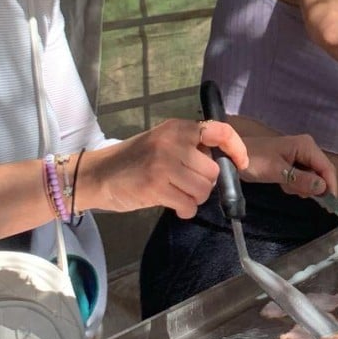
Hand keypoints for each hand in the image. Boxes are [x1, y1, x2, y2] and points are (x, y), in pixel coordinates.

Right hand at [86, 118, 247, 218]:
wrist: (97, 174)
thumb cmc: (133, 161)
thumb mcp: (162, 143)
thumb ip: (189, 147)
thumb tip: (223, 161)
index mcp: (177, 128)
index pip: (221, 131)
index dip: (237, 149)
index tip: (240, 163)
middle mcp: (173, 142)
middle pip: (213, 170)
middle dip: (206, 184)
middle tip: (189, 186)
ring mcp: (163, 164)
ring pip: (204, 190)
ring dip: (195, 199)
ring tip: (179, 195)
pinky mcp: (155, 186)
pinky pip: (188, 205)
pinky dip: (185, 210)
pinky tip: (174, 206)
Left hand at [240, 131, 335, 198]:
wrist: (233, 157)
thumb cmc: (254, 160)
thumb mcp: (278, 172)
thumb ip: (301, 179)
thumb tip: (324, 188)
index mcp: (306, 146)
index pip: (326, 168)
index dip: (330, 186)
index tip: (330, 206)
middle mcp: (307, 148)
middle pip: (321, 173)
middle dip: (312, 187)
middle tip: (297, 194)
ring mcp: (301, 155)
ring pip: (312, 177)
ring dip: (301, 187)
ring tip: (285, 186)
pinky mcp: (294, 162)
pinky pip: (303, 178)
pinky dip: (295, 185)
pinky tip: (283, 184)